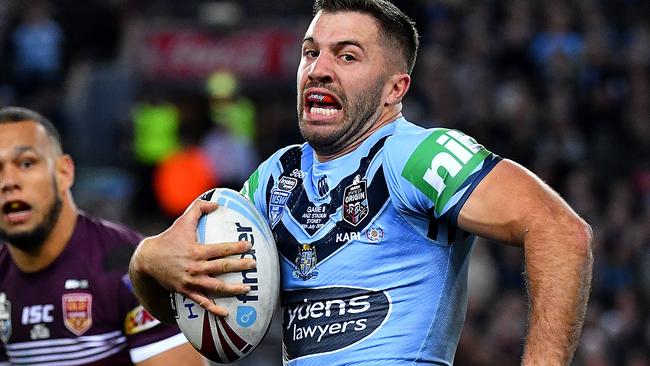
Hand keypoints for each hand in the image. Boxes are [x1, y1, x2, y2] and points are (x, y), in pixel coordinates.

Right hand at [130, 199, 255, 317]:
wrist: (147, 260)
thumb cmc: (168, 239)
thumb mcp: (182, 221)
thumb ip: (199, 208)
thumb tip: (217, 203)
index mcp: (197, 251)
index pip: (221, 249)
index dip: (236, 247)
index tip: (249, 246)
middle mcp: (196, 267)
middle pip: (222, 267)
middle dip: (240, 266)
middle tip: (254, 265)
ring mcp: (191, 281)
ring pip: (216, 287)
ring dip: (233, 289)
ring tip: (247, 289)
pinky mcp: (186, 291)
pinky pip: (202, 302)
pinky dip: (214, 309)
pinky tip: (226, 312)